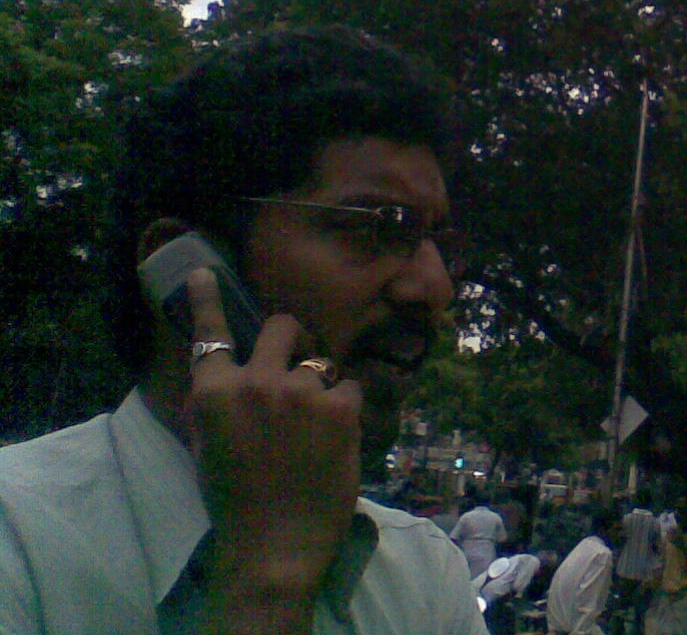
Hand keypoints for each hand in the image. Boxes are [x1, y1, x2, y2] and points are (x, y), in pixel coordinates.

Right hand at [183, 268, 362, 626]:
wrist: (274, 544)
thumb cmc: (236, 501)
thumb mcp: (209, 446)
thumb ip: (218, 404)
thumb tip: (230, 377)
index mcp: (215, 393)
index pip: (211, 336)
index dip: (207, 300)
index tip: (207, 271)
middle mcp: (256, 382)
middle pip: (282, 326)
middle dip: (291, 339)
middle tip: (296, 364)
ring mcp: (302, 392)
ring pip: (322, 360)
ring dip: (320, 383)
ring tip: (314, 424)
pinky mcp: (341, 407)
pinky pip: (350, 386)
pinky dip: (346, 407)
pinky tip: (336, 438)